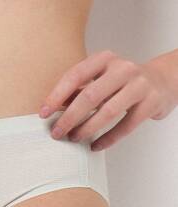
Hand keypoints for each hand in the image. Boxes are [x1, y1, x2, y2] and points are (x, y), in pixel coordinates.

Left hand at [39, 49, 177, 150]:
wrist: (162, 82)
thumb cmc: (122, 83)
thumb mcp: (99, 79)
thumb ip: (77, 91)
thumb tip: (50, 108)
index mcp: (105, 59)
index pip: (76, 75)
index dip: (57, 96)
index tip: (43, 113)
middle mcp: (123, 68)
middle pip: (90, 96)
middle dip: (70, 118)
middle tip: (56, 133)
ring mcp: (139, 85)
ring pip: (108, 111)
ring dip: (87, 129)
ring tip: (74, 139)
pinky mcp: (151, 102)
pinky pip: (126, 125)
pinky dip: (108, 139)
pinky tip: (95, 146)